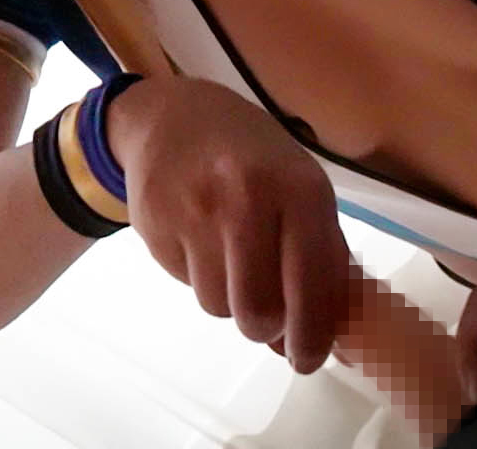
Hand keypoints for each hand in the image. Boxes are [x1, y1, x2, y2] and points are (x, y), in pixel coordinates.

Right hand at [105, 75, 352, 375]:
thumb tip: (321, 335)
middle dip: (264, 328)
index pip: (311, 287)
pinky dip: (198, 274)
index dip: (311, 337)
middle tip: (265, 318)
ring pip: (217, 306)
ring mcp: (196, 210)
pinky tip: (200, 238)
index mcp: (300, 190)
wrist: (172, 116)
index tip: (306, 360)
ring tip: (229, 257)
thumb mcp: (302, 187)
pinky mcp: (156, 222)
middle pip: (257, 312)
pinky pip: (184, 283)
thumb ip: (321, 255)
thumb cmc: (252, 158)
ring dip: (228, 298)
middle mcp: (248, 198)